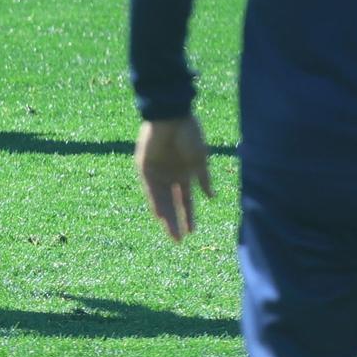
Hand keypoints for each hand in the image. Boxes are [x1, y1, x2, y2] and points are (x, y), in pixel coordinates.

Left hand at [137, 115, 212, 242]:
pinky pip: (149, 189)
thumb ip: (203, 179)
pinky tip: (160, 216)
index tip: (193, 232)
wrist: (172, 115)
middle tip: (179, 241)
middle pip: (172, 203)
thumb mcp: (200, 159)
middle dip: (177, 221)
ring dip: (166, 217)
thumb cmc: (190, 134)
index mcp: (185, 173)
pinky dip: (155, 201)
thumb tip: (212, 198)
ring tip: (171, 234)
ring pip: (161, 200)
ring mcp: (157, 171)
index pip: (186, 199)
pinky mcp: (144, 167)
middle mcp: (170, 175)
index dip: (189, 215)